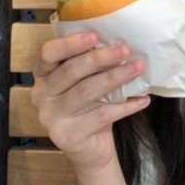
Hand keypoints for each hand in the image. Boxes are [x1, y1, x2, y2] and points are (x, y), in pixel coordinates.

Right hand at [31, 32, 150, 174]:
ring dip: (115, 77)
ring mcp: (51, 117)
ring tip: (138, 68)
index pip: (48, 54)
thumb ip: (92, 64)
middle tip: (125, 49)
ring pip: (86, 91)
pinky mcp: (67, 136)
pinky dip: (125, 106)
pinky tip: (143, 99)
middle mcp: (41, 95)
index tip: (94, 36)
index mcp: (44, 74)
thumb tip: (119, 41)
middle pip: (70, 71)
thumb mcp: (86, 81)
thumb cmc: (90, 106)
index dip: (70, 44)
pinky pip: (100, 115)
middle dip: (100, 58)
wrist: (90, 149)